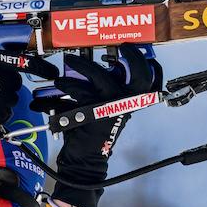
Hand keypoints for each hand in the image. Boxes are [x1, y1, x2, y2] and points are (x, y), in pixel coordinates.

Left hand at [39, 44, 161, 206]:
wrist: (84, 159)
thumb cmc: (92, 134)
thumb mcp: (103, 109)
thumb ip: (102, 91)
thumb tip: (91, 69)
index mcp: (129, 102)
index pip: (145, 78)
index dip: (139, 60)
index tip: (128, 48)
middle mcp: (125, 104)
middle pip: (136, 74)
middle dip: (123, 57)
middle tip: (113, 47)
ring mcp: (112, 107)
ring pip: (100, 76)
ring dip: (82, 66)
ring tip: (70, 64)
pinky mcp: (95, 110)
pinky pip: (80, 90)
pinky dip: (67, 85)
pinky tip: (60, 85)